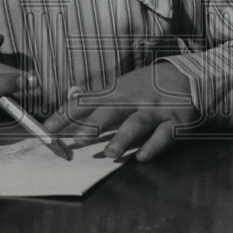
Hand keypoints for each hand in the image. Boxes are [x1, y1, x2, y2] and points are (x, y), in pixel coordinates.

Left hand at [43, 61, 197, 161]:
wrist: (187, 76)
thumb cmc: (147, 85)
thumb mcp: (121, 86)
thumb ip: (97, 98)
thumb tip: (70, 103)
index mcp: (115, 92)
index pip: (85, 104)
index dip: (65, 116)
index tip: (46, 130)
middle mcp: (132, 100)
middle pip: (110, 111)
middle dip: (93, 126)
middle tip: (76, 141)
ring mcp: (154, 110)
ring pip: (137, 123)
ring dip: (123, 138)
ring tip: (110, 154)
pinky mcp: (174, 122)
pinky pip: (164, 135)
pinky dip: (154, 146)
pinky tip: (143, 157)